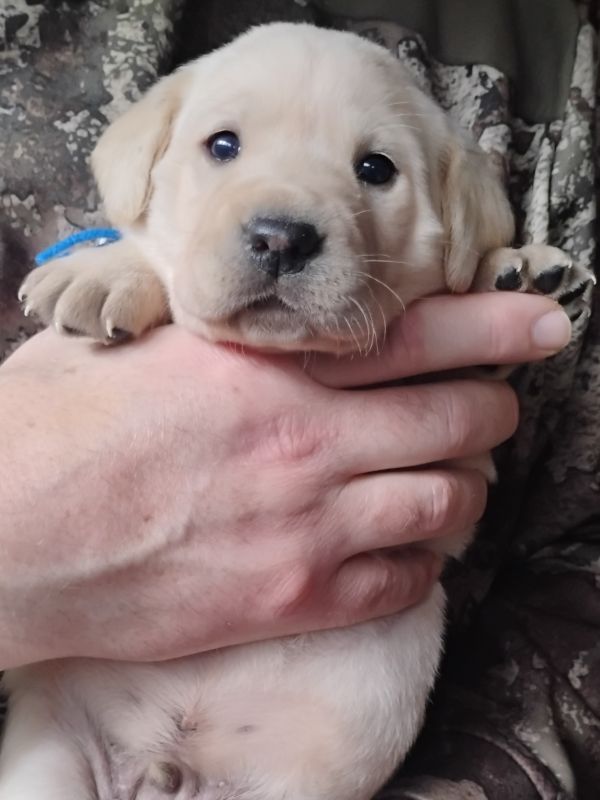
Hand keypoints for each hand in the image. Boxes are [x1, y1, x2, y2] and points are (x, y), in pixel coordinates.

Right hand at [0, 292, 569, 667]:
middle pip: (454, 419)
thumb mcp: (130, 343)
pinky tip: (409, 551)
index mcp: (265, 364)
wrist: (11, 536)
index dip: (493, 323)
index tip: (542, 321)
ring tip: (456, 479)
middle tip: (493, 406)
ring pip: (444, 503)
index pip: (415, 332)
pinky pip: (401, 584)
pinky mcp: (290, 596)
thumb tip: (237, 307)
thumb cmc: (53, 430)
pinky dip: (422, 564)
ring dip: (464, 488)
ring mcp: (306, 523)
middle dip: (490, 410)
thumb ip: (204, 324)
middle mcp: (305, 439)